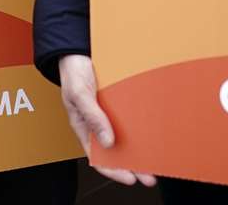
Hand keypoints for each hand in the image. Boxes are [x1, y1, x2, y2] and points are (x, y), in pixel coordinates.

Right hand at [58, 54, 155, 186]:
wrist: (78, 50)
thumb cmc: (72, 72)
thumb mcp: (78, 94)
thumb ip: (92, 117)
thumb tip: (108, 142)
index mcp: (84, 128)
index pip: (98, 157)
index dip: (114, 171)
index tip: (131, 178)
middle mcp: (97, 124)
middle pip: (115, 151)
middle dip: (132, 165)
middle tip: (150, 176)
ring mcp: (108, 114)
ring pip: (124, 137)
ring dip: (139, 147)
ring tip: (155, 158)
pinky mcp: (118, 102)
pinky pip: (130, 118)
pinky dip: (140, 126)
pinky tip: (152, 131)